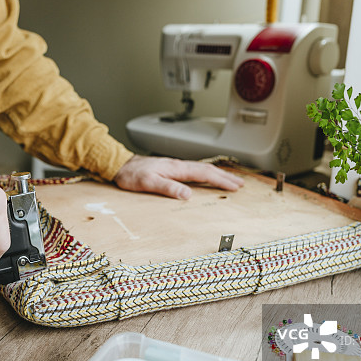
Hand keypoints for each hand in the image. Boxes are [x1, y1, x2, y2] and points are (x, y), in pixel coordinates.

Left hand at [113, 155, 243, 198]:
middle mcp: (178, 165)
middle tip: (240, 184)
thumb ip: (168, 188)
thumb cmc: (132, 174)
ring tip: (230, 180)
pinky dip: (206, 174)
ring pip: (202, 169)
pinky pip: (195, 171)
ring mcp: (176, 166)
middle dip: (225, 176)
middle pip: (207, 170)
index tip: (235, 187)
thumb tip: (187, 194)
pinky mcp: (172, 169)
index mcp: (177, 168)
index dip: (221, 180)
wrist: (120, 165)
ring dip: (218, 175)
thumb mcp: (148, 183)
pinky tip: (208, 178)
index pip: (205, 174)